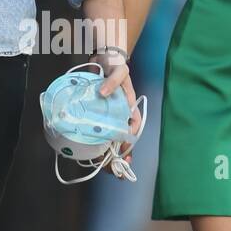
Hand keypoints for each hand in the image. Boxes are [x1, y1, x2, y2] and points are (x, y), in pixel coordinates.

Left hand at [91, 50, 141, 172]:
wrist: (104, 60)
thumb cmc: (115, 67)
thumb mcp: (118, 72)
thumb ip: (112, 82)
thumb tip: (102, 93)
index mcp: (130, 107)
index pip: (133, 127)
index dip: (129, 139)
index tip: (122, 149)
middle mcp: (122, 115)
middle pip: (124, 138)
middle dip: (121, 155)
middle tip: (117, 170)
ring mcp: (112, 117)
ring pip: (114, 139)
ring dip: (112, 155)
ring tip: (109, 170)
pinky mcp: (100, 117)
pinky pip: (102, 134)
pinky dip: (99, 146)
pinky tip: (96, 157)